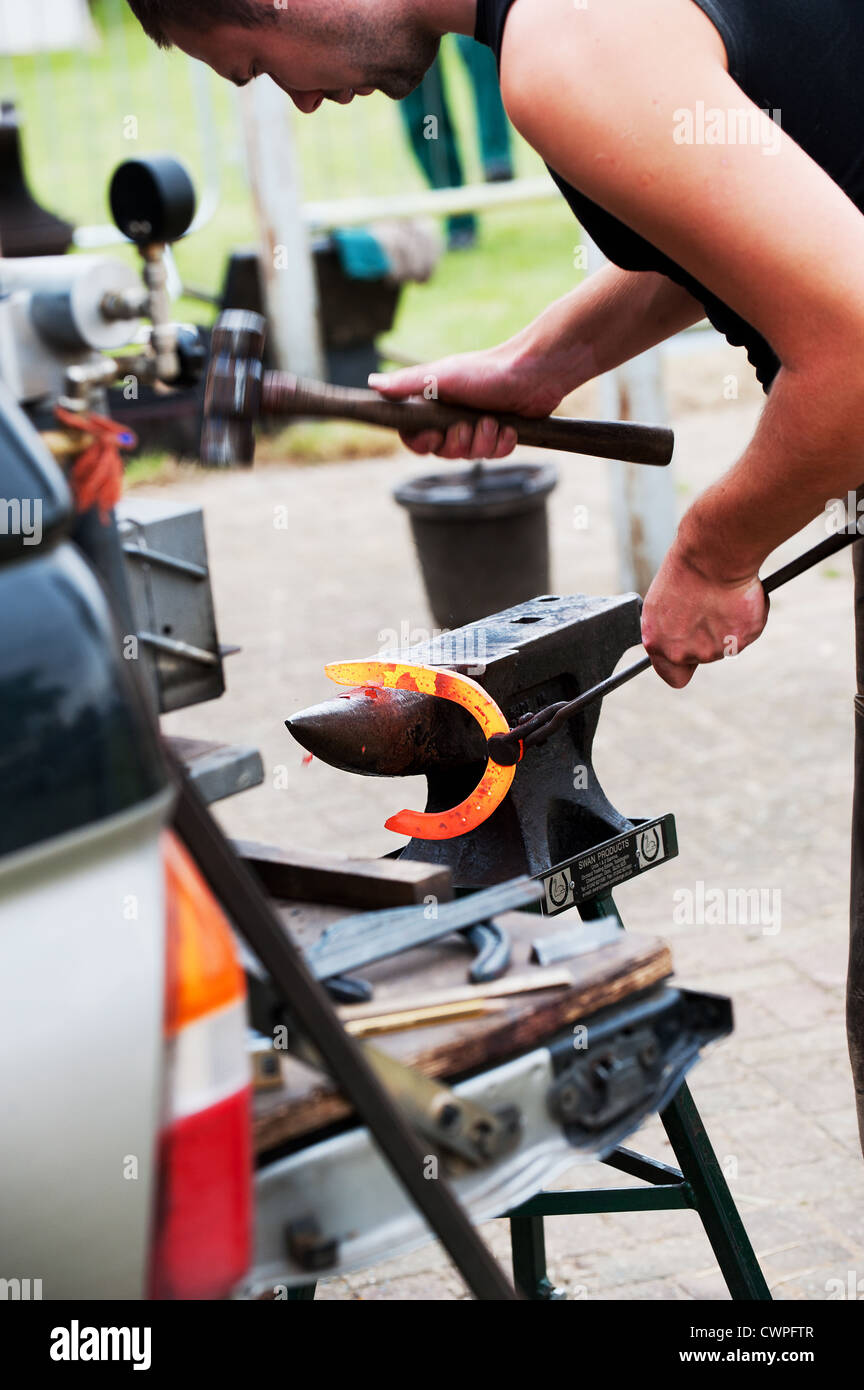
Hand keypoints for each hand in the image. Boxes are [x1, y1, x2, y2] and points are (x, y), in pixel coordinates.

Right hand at [367, 342, 565, 458]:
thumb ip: (407, 384)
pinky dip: (502, 444)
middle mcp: (453, 418)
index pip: (414, 437)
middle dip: (459, 442)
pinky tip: (509, 428)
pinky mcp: (500, 435)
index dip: (423, 442)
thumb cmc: (486, 370)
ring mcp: (477, 428)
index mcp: (434, 405)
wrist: (533, 372)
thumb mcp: (442, 376)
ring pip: (470, 457)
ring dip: (483, 442)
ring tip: (493, 421)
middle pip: (443, 453)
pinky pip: (494, 456)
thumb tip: (372, 383)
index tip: (435, 434)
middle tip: (470, 424)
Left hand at [641, 540, 768, 687]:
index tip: (692, 648)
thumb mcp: (665, 601)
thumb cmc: (686, 569)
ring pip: (727, 643)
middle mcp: (682, 653)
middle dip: (710, 636)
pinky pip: (749, 630)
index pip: (673, 675)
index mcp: (658, 643)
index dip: (683, 665)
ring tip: (724, 596)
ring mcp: (712, 651)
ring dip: (729, 624)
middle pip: (704, 655)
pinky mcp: (739, 643)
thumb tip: (687, 631)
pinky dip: (749, 614)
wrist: (712, 557)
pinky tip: (740, 595)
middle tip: (711, 607)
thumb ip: (673, 625)